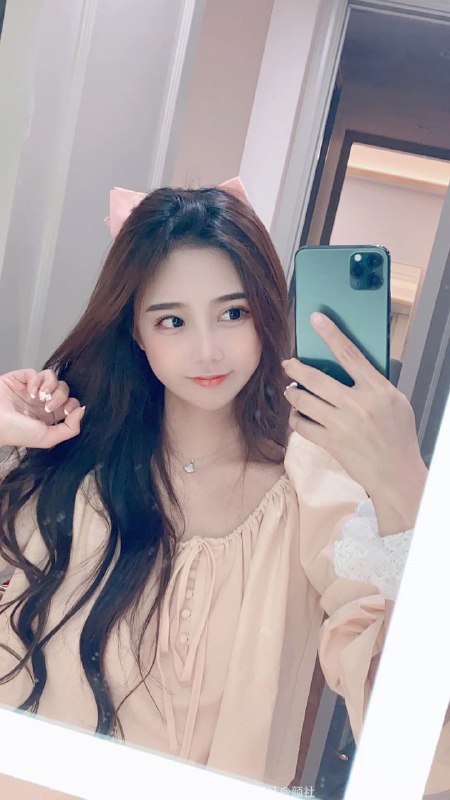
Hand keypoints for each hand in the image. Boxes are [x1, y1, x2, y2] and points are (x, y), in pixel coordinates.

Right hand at [0, 368, 84, 448]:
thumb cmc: (16, 432)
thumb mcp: (48, 438)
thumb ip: (70, 428)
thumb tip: (83, 410)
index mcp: (49, 417)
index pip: (71, 404)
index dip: (72, 405)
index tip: (64, 411)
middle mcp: (42, 402)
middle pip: (64, 389)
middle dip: (60, 396)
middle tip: (47, 407)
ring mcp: (31, 389)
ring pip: (52, 377)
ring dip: (50, 386)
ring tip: (39, 397)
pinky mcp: (19, 379)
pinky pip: (35, 372)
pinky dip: (35, 380)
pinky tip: (29, 391)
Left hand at [282, 312, 427, 532]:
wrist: (396, 474)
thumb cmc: (398, 436)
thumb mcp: (396, 402)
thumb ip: (374, 384)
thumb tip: (351, 366)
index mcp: (378, 390)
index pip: (350, 354)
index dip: (331, 334)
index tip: (315, 319)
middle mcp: (358, 404)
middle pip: (316, 378)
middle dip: (295, 368)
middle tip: (287, 364)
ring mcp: (342, 424)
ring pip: (303, 401)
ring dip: (292, 394)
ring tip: (290, 391)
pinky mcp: (331, 443)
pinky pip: (302, 426)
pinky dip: (295, 419)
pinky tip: (297, 416)